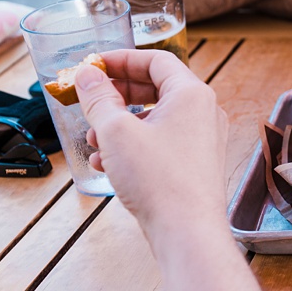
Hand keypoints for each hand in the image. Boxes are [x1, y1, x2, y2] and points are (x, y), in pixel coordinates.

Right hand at [74, 49, 228, 246]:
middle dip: (116, 96)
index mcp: (192, 94)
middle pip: (155, 89)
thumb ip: (99, 98)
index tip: (93, 66)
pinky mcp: (196, 163)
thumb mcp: (116, 132)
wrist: (187, 230)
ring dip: (120, 126)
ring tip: (94, 141)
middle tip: (88, 101)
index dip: (121, 59)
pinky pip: (161, 143)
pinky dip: (134, 147)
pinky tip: (108, 164)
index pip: (156, 61)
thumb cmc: (158, 178)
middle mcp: (204, 112)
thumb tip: (87, 76)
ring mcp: (203, 139)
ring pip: (155, 120)